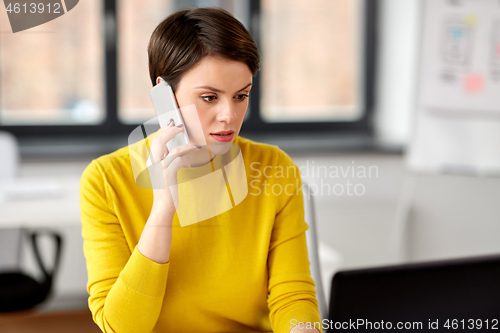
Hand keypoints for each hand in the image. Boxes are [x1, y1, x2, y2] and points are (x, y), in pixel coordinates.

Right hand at [138, 120, 199, 263]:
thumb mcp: (163, 174)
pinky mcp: (168, 175)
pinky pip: (179, 160)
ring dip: (187, 146)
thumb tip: (173, 149)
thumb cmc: (166, 191)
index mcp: (151, 162)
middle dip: (171, 130)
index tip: (172, 123)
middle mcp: (152, 164)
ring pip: (174, 150)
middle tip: (181, 125)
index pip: (156, 141)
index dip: (164, 130)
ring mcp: (159, 169)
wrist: (163, 208)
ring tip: (196, 145)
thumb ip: (166, 161)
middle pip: (160, 140)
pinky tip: (191, 164)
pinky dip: (187, 160)